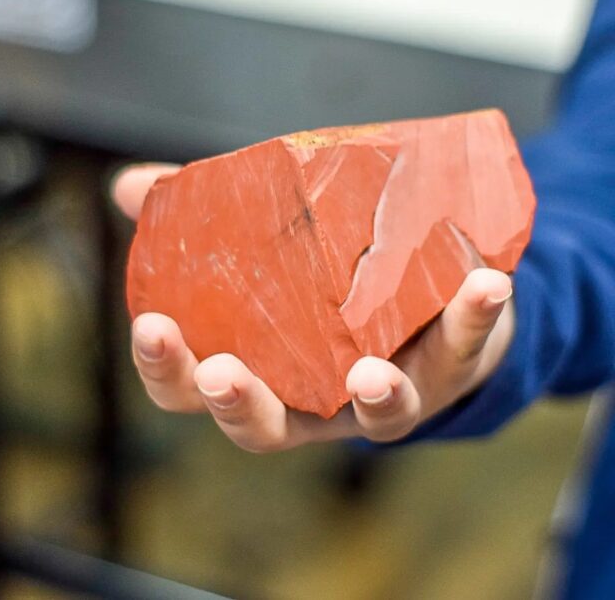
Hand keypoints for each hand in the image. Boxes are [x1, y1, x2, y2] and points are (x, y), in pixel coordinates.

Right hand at [112, 164, 515, 451]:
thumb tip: (130, 185)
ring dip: (373, 396)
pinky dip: (473, 315)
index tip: (151, 328)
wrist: (430, 305)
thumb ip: (203, 219)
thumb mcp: (267, 254)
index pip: (193, 391)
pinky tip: (484, 281)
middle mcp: (317, 402)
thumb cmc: (330, 289)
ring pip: (377, 418)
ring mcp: (385, 396)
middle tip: (221, 372)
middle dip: (239, 406)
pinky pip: (463, 348)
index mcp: (262, 372)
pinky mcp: (449, 370)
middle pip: (266, 430)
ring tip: (368, 372)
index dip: (166, 370)